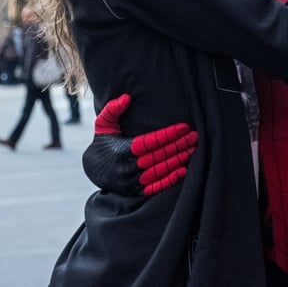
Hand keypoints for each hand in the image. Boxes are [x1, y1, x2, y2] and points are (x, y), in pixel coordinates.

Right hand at [82, 93, 197, 195]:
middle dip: (178, 145)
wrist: (92, 170)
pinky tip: (184, 170)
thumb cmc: (103, 142)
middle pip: (158, 155)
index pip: (149, 142)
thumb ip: (113, 109)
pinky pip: (156, 186)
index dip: (167, 135)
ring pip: (160, 170)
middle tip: (195, 136)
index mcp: (121, 149)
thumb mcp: (103, 124)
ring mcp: (131, 181)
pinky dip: (170, 179)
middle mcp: (127, 167)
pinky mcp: (136, 191)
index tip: (184, 127)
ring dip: (178, 160)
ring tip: (193, 149)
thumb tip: (126, 97)